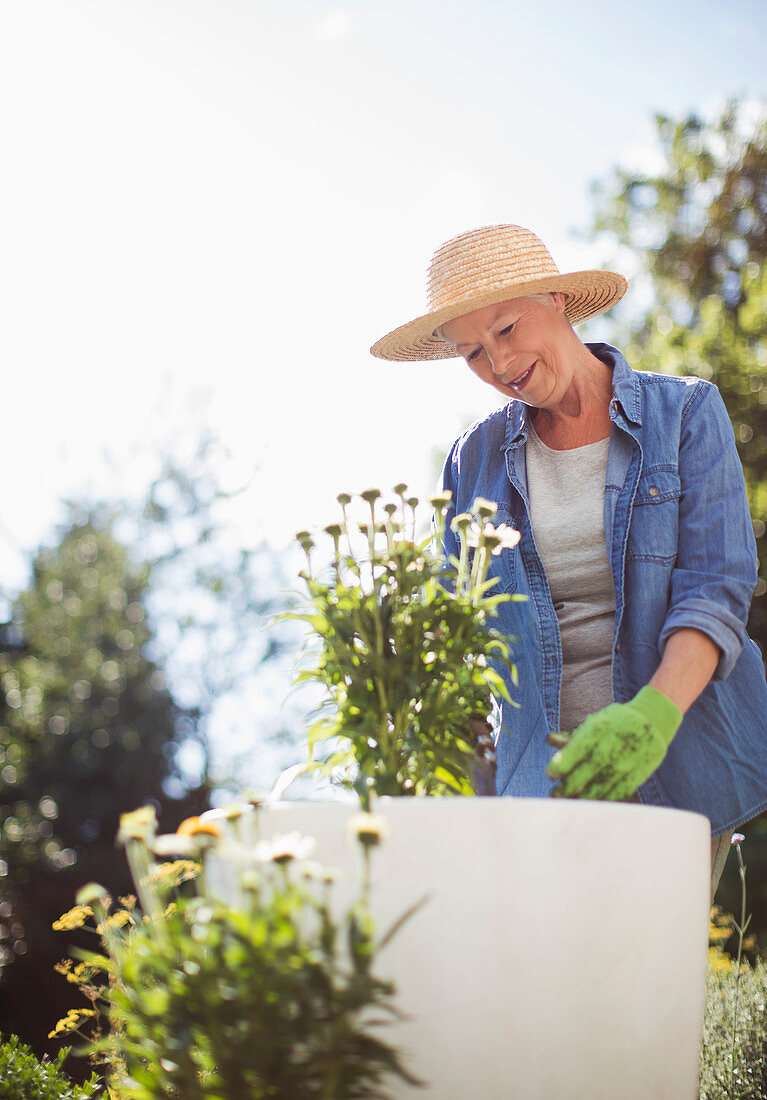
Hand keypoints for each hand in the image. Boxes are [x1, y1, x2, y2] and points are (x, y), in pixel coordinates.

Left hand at [545, 686, 681, 799]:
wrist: (654, 720)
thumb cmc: (615, 723)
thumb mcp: (595, 723)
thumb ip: (572, 736)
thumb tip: (550, 740)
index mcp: (602, 727)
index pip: (581, 745)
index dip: (565, 760)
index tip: (549, 772)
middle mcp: (617, 742)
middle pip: (592, 766)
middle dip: (572, 782)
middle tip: (555, 794)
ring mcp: (631, 757)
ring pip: (607, 781)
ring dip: (586, 795)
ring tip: (570, 801)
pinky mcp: (642, 771)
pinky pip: (622, 789)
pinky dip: (606, 798)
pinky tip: (592, 804)